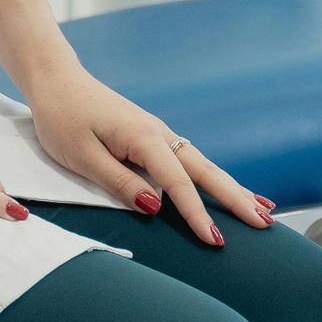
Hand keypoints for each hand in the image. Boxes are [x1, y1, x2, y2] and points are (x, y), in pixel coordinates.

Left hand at [25, 68, 274, 247]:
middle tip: (265, 224)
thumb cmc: (62, 117)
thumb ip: (120, 182)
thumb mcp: (82, 156)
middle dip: (237, 199)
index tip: (215, 241)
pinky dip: (214, 178)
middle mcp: (160, 134)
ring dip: (233, 188)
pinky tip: (226, 187)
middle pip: (206, 171)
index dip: (198, 215)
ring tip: (263, 211)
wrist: (56, 80)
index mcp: (144, 139)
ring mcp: (159, 133)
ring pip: (204, 165)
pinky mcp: (152, 136)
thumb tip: (157, 207)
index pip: (179, 184)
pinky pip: (190, 161)